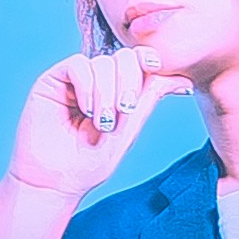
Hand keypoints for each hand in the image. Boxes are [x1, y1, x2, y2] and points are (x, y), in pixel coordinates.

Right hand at [0, 48, 179, 238]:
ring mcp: (76, 80)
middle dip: (130, 82)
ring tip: (101, 122)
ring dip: (108, 92)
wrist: (55, 181)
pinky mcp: (53, 80)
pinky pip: (78, 64)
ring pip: (103, 61)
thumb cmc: (90, 163)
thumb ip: (149, 101)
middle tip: (125, 110)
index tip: (158, 68)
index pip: (139, 63)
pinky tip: (85, 110)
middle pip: (125, 57)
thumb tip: (185, 81)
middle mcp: (98, 82)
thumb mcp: (128, 131)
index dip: (150, 59)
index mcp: (118, 92)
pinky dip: (87, 86)